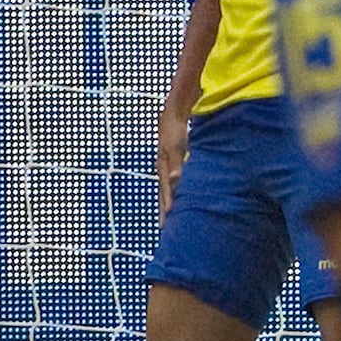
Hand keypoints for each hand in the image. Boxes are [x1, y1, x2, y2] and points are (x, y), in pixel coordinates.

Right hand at [154, 106, 188, 220]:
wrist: (174, 112)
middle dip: (165, 210)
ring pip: (168, 188)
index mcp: (164, 167)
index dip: (167, 207)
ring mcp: (166, 164)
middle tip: (165, 228)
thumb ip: (176, 163)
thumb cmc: (176, 129)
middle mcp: (163, 168)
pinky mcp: (172, 160)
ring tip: (169, 218)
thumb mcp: (176, 146)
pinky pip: (171, 180)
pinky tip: (177, 196)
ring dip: (169, 202)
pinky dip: (173, 191)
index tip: (167, 224)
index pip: (165, 191)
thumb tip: (174, 180)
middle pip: (164, 193)